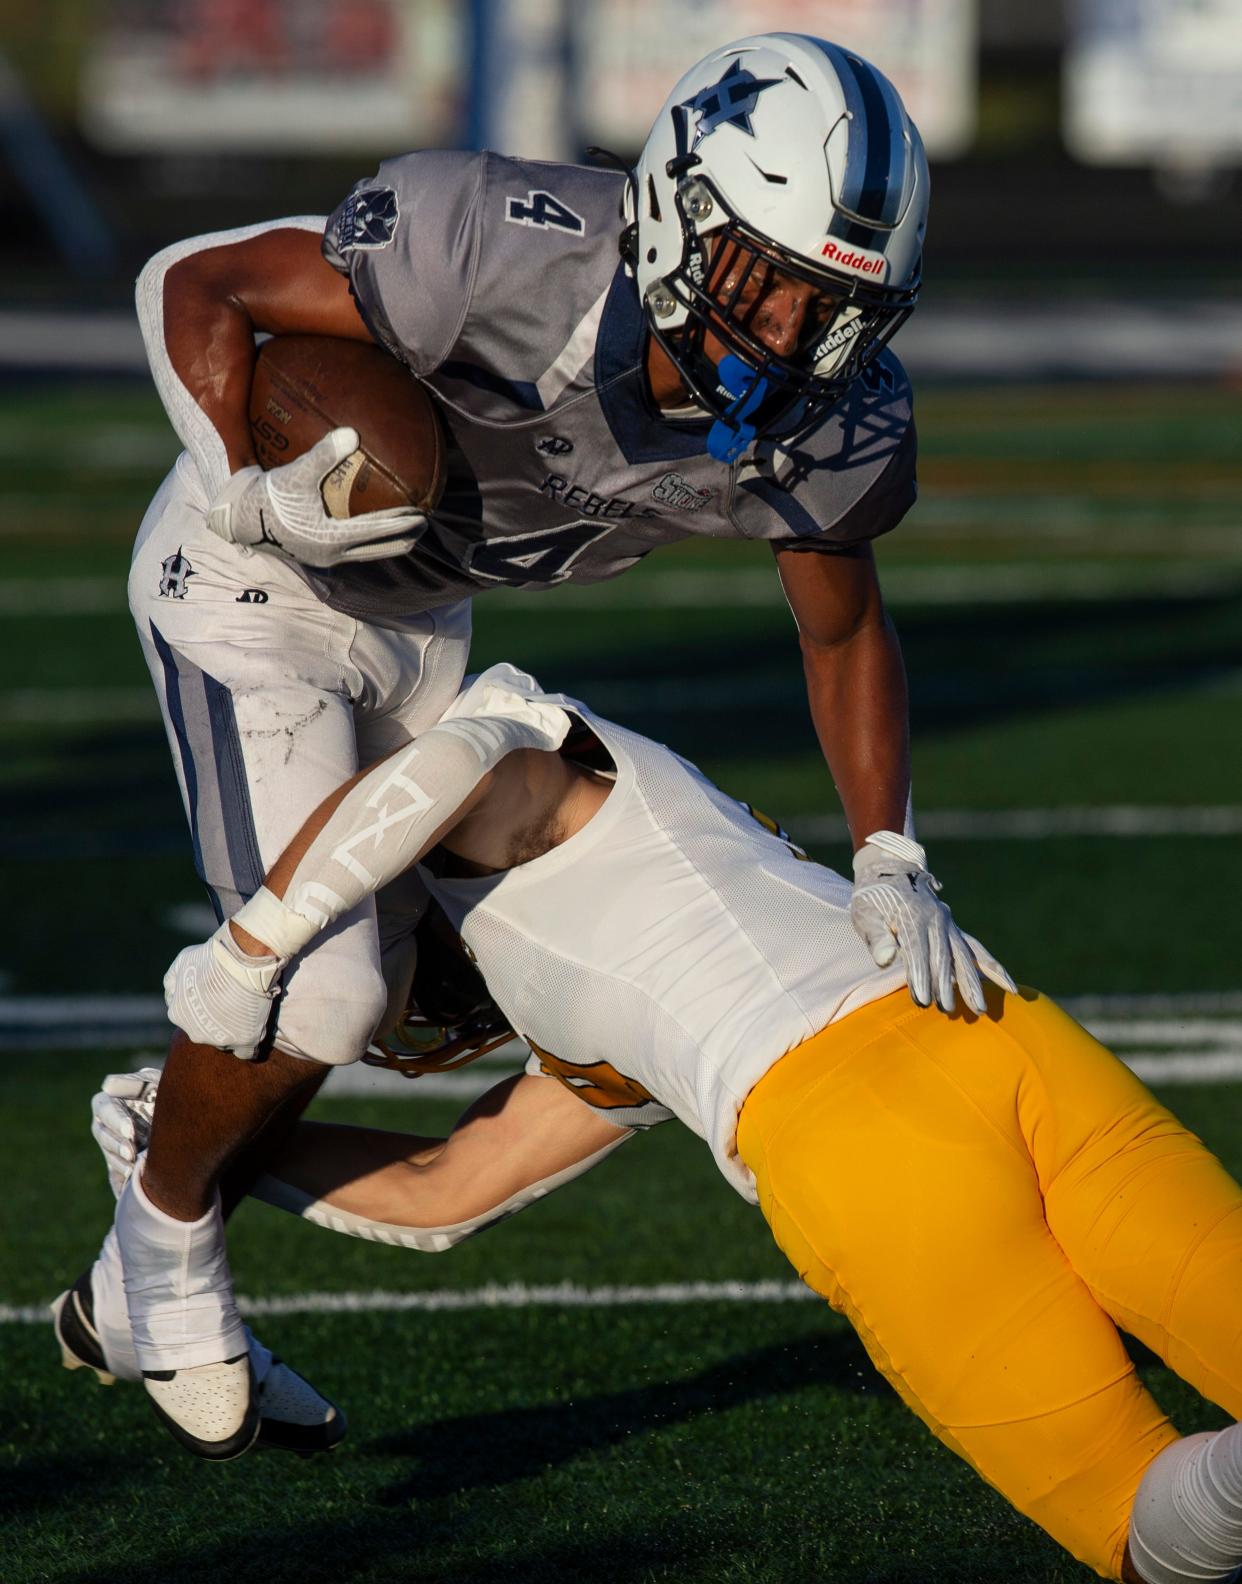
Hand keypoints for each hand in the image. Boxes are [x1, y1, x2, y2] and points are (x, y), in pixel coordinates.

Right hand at [90, 1067, 160, 1196]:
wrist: (183, 1114)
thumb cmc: (164, 1090)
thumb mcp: (153, 1081)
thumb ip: (133, 1083)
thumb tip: (109, 1085)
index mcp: (108, 1102)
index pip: (105, 1110)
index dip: (116, 1121)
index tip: (130, 1131)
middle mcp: (105, 1125)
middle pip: (104, 1136)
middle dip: (118, 1147)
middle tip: (132, 1154)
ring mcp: (111, 1147)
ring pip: (110, 1157)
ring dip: (122, 1165)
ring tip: (137, 1171)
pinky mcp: (119, 1165)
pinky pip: (116, 1177)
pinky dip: (123, 1183)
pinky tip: (133, 1187)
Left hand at [163, 922, 284, 1058]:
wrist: (241, 958)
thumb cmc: (212, 957)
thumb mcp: (182, 963)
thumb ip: (173, 983)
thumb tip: (174, 995)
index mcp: (178, 1014)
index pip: (190, 1019)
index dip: (206, 1009)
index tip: (219, 999)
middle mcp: (196, 1032)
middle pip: (207, 1033)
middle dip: (218, 1023)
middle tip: (235, 1005)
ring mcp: (221, 1039)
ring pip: (226, 1042)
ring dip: (234, 1031)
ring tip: (248, 1014)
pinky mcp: (245, 1040)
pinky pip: (247, 1052)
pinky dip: (251, 1043)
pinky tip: (256, 1031)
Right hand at [206, 427, 425, 567]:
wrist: (237, 518)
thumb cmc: (267, 498)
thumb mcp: (295, 474)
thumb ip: (324, 455)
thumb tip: (352, 434)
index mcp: (333, 539)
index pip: (380, 533)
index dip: (403, 524)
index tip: (423, 515)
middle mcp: (334, 553)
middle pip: (381, 550)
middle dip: (405, 538)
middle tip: (424, 524)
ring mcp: (326, 557)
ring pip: (369, 553)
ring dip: (389, 542)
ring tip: (407, 530)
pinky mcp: (317, 553)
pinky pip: (353, 549)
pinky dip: (369, 540)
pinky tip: (373, 529)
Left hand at [850, 830, 1015, 1014]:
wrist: (891, 870)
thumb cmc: (873, 898)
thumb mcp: (865, 912)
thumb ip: (875, 935)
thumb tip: (885, 958)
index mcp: (912, 916)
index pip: (918, 950)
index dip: (921, 975)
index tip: (922, 1000)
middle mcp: (936, 919)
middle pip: (944, 956)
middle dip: (948, 985)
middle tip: (948, 1010)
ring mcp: (949, 924)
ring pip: (965, 956)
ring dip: (973, 982)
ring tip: (980, 1009)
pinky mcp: (955, 930)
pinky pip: (977, 950)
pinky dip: (992, 968)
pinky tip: (1009, 987)